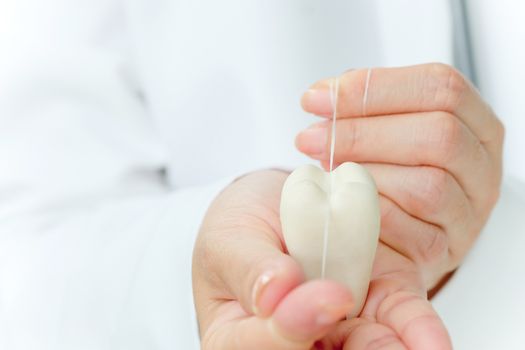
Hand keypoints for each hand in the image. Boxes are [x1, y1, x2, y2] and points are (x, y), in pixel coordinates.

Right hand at [193, 170, 451, 348]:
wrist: (276, 205)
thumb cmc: (242, 227)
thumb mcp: (229, 239)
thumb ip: (249, 268)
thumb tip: (276, 292)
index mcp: (238, 336)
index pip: (261, 345)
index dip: (293, 326)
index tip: (327, 296)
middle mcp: (292, 340)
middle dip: (359, 349)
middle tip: (382, 343)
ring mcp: (336, 325)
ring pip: (364, 345)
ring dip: (390, 347)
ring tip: (422, 349)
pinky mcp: (373, 302)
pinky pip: (396, 319)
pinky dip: (416, 330)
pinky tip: (431, 342)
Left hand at [296, 63, 503, 288]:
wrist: (402, 234)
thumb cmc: (394, 173)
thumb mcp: (390, 129)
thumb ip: (365, 106)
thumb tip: (323, 96)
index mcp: (477, 125)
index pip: (439, 88)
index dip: (373, 87)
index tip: (316, 99)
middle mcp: (481, 169)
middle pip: (439, 135)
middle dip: (362, 133)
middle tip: (309, 138)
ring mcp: (468, 214)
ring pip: (428, 186)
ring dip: (364, 174)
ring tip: (324, 171)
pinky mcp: (442, 251)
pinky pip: (408, 232)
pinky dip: (367, 214)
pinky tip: (339, 203)